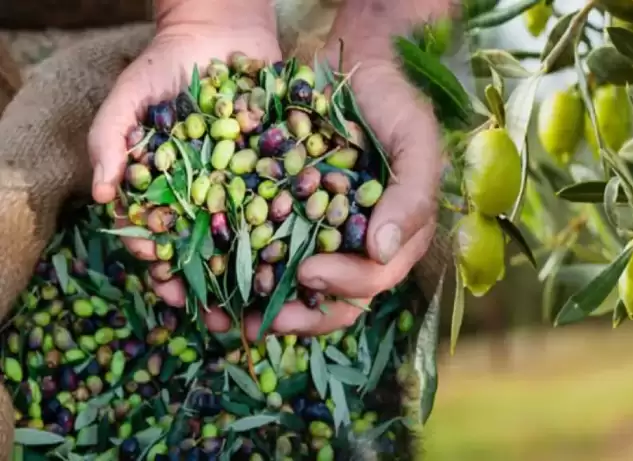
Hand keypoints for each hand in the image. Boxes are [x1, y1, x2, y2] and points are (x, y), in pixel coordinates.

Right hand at [88, 2, 281, 306]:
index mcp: (170, 192)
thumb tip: (105, 194)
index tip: (174, 295)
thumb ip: (110, 140)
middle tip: (228, 323)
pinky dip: (295, 232)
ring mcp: (248, 186)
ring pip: (254, 238)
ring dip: (259, 275)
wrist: (219, 30)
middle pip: (213, 252)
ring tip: (269, 308)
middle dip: (218, 289)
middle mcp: (210, 197)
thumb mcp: (129, 97)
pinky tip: (305, 260)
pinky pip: (289, 204)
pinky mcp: (281, 169)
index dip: (166, 272)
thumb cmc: (165, 65)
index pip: (164, 242)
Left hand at [203, 51, 441, 339]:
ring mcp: (321, 232)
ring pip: (293, 287)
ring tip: (219, 319)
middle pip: (330, 299)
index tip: (308, 272)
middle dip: (294, 317)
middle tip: (254, 324)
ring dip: (259, 308)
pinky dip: (240, 268)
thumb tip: (382, 251)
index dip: (342, 285)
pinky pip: (264, 250)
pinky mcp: (287, 215)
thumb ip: (411, 196)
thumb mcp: (415, 141)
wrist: (352, 62)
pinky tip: (209, 278)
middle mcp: (357, 245)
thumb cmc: (391, 102)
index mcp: (395, 238)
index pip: (372, 279)